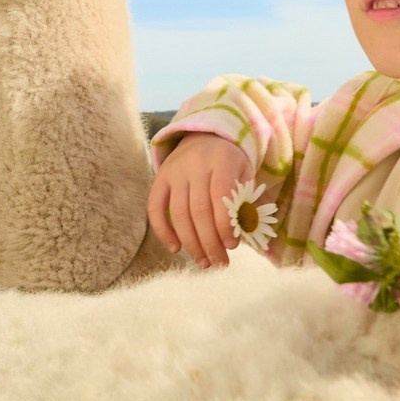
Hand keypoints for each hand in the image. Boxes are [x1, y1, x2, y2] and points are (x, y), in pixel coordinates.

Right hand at [147, 134, 251, 267]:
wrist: (205, 137)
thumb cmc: (229, 163)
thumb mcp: (244, 174)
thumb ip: (243, 202)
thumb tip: (237, 237)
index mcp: (221, 160)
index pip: (221, 196)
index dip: (225, 225)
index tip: (232, 246)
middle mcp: (194, 164)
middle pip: (199, 210)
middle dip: (210, 242)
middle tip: (219, 263)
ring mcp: (174, 171)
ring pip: (179, 213)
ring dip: (191, 243)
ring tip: (203, 262)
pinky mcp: (160, 178)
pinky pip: (155, 208)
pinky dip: (163, 231)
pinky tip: (175, 249)